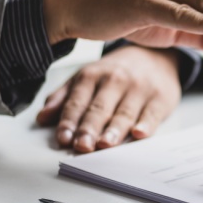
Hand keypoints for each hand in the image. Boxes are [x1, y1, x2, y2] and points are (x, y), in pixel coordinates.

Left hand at [36, 45, 181, 152]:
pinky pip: (152, 113)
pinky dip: (146, 124)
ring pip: (124, 112)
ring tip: (105, 144)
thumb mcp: (87, 78)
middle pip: (100, 108)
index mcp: (92, 75)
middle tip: (82, 146)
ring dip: (114, 130)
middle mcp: (116, 80)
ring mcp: (140, 88)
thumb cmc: (116, 73)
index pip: (78, 101)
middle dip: (89, 128)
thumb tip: (41, 118)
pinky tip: (139, 134)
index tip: (63, 138)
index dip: (69, 120)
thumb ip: (64, 98)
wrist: (155, 56)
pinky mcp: (161, 98)